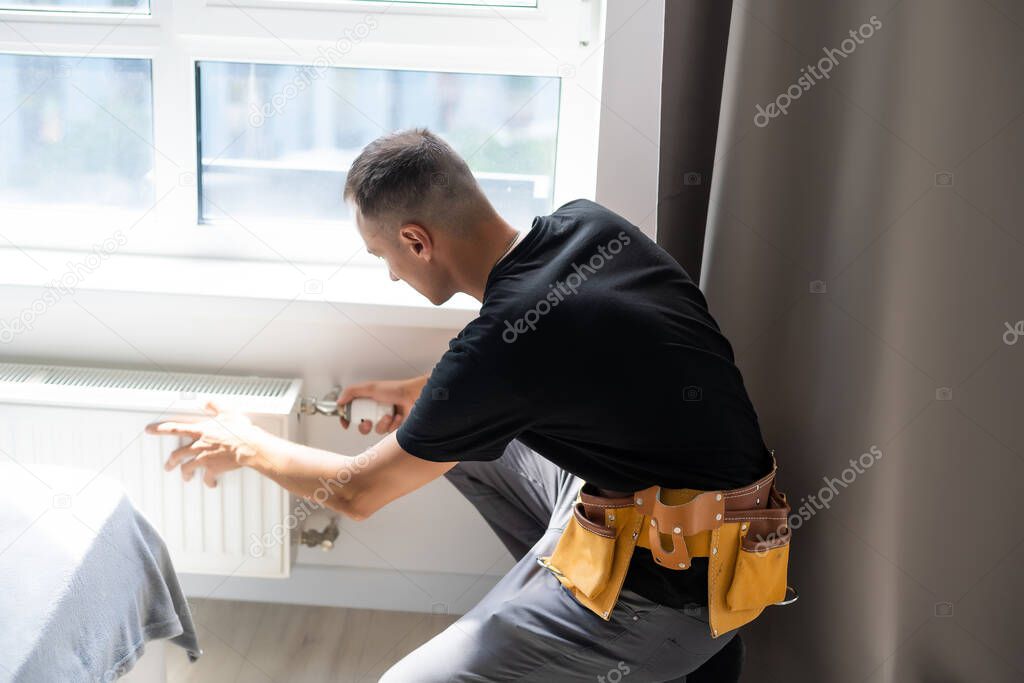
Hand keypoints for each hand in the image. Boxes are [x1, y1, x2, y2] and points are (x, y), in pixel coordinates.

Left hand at [145, 401, 267, 486]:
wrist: (249, 446)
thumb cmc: (240, 430)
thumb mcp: (228, 411)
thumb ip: (215, 405)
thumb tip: (206, 401)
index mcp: (201, 431)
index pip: (174, 429)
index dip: (159, 429)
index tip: (149, 430)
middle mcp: (199, 446)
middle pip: (178, 454)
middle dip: (171, 461)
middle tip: (168, 465)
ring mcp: (204, 459)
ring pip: (188, 468)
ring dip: (185, 473)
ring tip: (186, 477)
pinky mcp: (213, 469)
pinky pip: (207, 478)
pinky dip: (208, 482)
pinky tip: (210, 483)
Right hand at [337, 375, 427, 434]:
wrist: (416, 396)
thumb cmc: (397, 389)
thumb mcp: (370, 387)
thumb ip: (352, 392)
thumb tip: (339, 401)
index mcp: (369, 402)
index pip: (352, 413)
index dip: (347, 419)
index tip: (345, 423)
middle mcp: (376, 411)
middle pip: (362, 426)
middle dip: (364, 426)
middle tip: (368, 421)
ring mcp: (386, 420)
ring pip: (376, 431)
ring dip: (382, 423)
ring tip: (389, 414)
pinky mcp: (396, 428)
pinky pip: (389, 432)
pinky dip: (393, 424)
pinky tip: (398, 416)